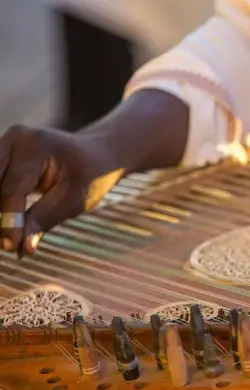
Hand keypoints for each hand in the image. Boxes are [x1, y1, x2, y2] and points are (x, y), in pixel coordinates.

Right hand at [0, 125, 116, 255]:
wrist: (96, 154)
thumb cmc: (90, 176)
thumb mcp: (75, 199)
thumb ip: (45, 219)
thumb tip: (23, 248)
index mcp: (36, 145)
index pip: (12, 189)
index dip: (8, 220)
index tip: (10, 247)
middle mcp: (15, 138)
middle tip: (6, 245)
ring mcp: (5, 142)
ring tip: (7, 237)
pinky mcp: (1, 152)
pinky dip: (0, 202)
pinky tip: (6, 223)